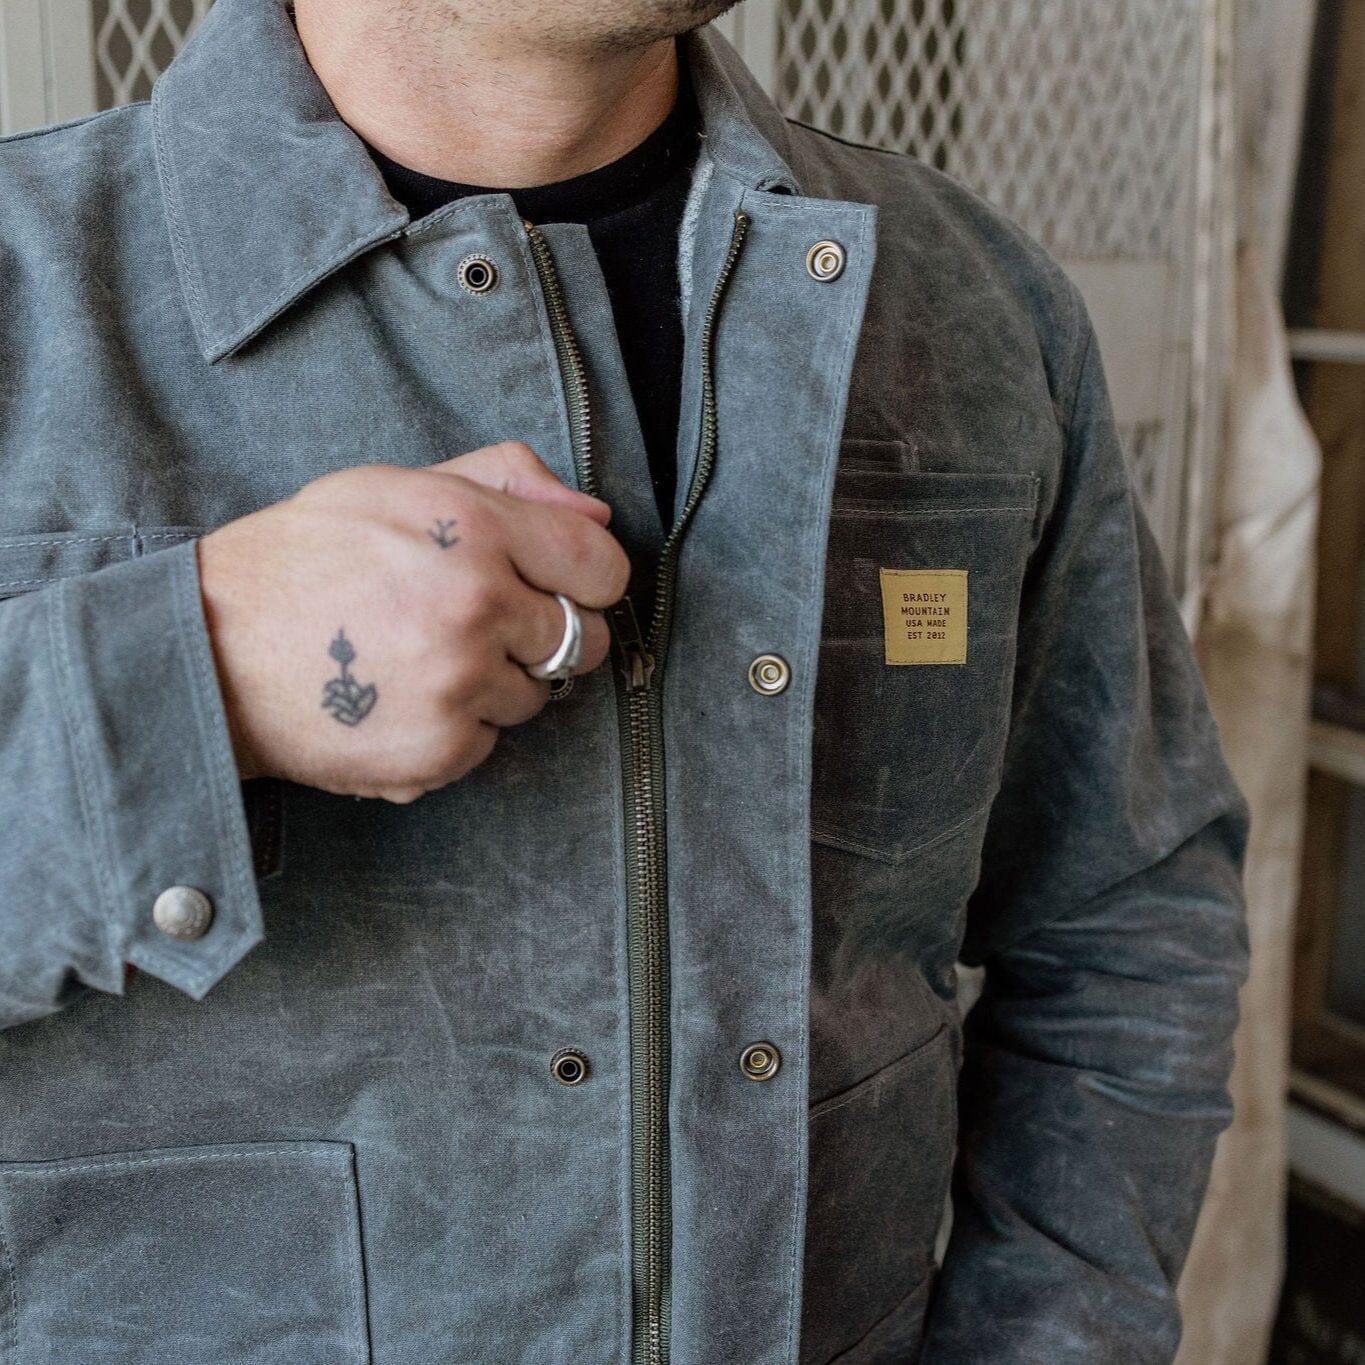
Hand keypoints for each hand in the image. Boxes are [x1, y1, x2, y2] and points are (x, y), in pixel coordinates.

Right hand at [196, 441, 628, 801]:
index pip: (603, 567)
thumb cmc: (306, 557)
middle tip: (483, 626)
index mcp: (477, 528)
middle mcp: (478, 605)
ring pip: (536, 696)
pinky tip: (402, 700)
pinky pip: (490, 743)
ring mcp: (461, 683)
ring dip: (497, 684)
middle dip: (545, 636)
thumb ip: (506, 482)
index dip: (587, 580)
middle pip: (585, 641)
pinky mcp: (440, 749)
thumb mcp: (399, 484)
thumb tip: (596, 513)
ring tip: (422, 660)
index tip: (559, 587)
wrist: (211, 647)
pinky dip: (457, 728)